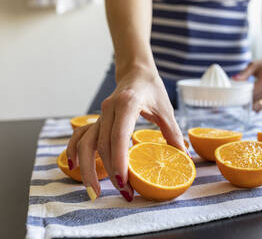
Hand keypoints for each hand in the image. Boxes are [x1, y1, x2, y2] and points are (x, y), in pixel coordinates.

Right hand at [66, 65, 187, 201]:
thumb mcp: (165, 109)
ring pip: (86, 143)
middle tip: (124, 193)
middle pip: (102, 145)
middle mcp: (108, 109)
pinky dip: (74, 151)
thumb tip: (183, 157)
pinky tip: (74, 166)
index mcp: (126, 104)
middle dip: (110, 172)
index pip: (118, 137)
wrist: (136, 72)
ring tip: (95, 191)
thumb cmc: (152, 89)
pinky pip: (81, 136)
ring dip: (88, 168)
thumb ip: (173, 133)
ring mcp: (100, 114)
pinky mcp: (97, 119)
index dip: (120, 161)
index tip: (125, 182)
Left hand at [233, 55, 261, 111]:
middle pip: (254, 101)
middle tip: (236, 96)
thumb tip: (233, 79)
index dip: (242, 96)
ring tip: (243, 98)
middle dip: (244, 100)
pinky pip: (261, 107)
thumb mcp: (254, 66)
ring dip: (249, 104)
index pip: (251, 94)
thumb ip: (244, 73)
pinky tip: (250, 100)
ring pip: (257, 107)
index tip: (235, 94)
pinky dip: (254, 105)